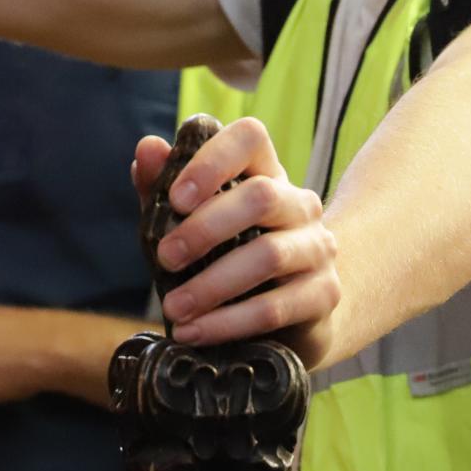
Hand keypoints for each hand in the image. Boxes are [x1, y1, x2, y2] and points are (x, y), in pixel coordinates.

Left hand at [132, 117, 339, 366]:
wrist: (296, 315)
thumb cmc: (230, 258)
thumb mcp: (192, 223)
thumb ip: (163, 187)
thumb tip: (147, 148)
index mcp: (266, 174)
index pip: (250, 137)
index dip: (212, 160)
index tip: (175, 198)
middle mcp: (299, 204)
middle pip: (261, 196)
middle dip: (204, 229)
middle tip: (164, 259)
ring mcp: (317, 248)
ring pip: (269, 255)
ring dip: (211, 285)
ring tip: (173, 308)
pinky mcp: (323, 295)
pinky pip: (276, 307)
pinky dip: (229, 322)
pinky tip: (196, 333)